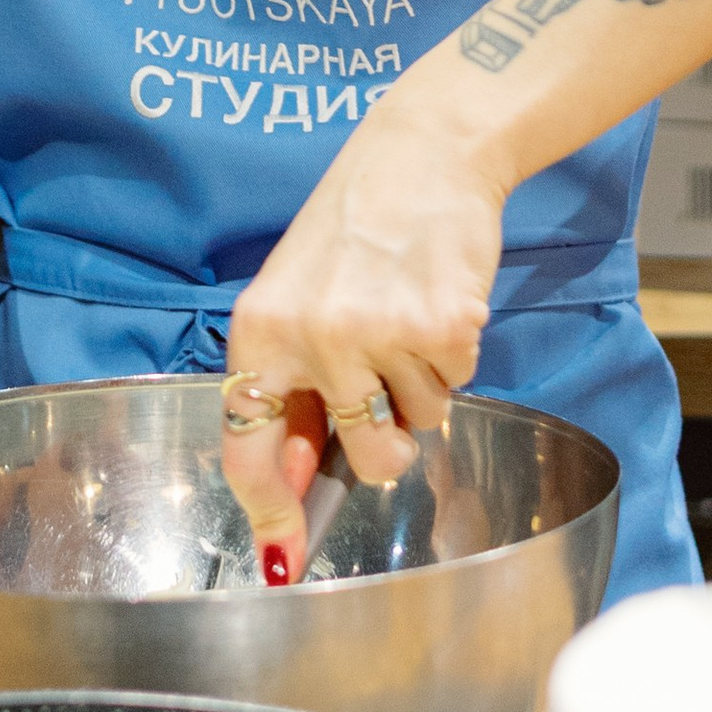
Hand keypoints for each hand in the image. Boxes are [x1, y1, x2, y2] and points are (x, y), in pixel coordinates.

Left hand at [220, 99, 504, 583]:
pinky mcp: (445, 323)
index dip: (270, 513)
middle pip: (366, 459)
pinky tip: (439, 299)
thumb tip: (291, 485)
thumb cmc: (353, 229)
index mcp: (261, 330)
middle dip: (388, 444)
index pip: (251, 446)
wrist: (422, 153)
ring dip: (424, 385)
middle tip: (390, 383)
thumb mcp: (294, 297)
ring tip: (408, 314)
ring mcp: (381, 331)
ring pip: (421, 423)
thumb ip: (289, 387)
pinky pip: (460, 384)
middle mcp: (315, 335)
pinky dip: (456, 355)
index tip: (283, 559)